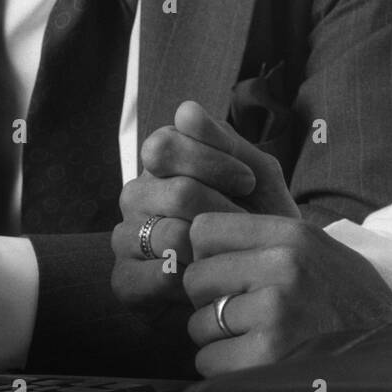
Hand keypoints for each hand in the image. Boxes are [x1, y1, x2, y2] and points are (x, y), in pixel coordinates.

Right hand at [111, 101, 299, 318]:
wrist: (267, 277)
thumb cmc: (260, 218)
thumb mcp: (257, 174)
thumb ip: (225, 141)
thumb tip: (186, 110)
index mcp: (161, 161)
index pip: (165, 144)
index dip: (213, 162)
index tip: (247, 182)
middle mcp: (136, 194)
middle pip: (176, 192)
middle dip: (224, 211)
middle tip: (245, 223)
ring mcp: (126, 237)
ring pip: (170, 236)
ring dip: (214, 248)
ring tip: (231, 252)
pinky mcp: (125, 281)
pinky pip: (156, 277)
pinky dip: (193, 280)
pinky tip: (209, 277)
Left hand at [184, 213, 391, 374]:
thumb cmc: (345, 301)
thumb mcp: (315, 250)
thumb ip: (262, 241)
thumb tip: (191, 241)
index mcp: (293, 234)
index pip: (205, 229)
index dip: (207, 255)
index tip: (225, 274)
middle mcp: (284, 266)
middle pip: (195, 278)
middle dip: (210, 301)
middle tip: (243, 313)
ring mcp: (277, 313)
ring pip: (198, 325)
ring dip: (219, 340)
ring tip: (259, 340)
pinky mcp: (268, 357)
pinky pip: (209, 362)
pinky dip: (226, 369)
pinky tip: (259, 363)